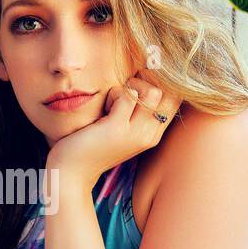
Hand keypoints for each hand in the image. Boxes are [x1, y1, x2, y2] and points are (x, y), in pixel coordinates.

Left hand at [46, 73, 181, 186]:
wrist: (72, 173)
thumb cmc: (92, 145)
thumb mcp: (121, 128)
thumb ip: (135, 110)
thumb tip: (143, 75)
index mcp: (154, 134)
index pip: (176, 99)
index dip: (162, 82)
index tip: (140, 80)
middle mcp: (150, 135)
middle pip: (169, 92)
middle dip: (148, 81)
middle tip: (126, 89)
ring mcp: (136, 133)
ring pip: (152, 91)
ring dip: (131, 87)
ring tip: (114, 100)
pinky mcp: (117, 128)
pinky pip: (126, 94)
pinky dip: (114, 93)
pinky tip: (103, 107)